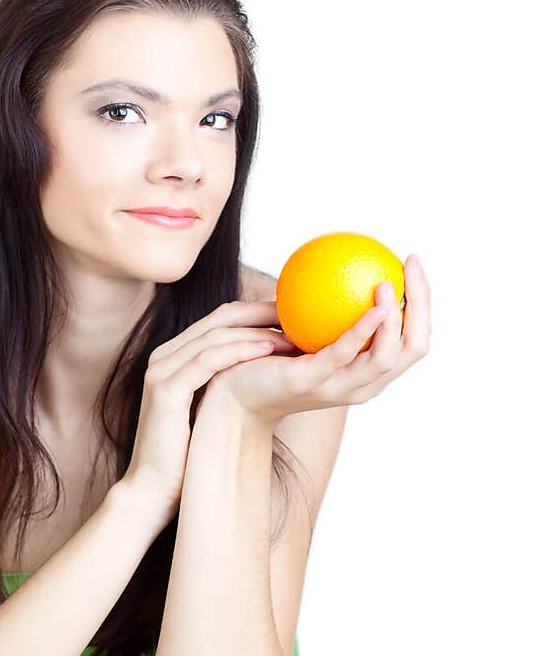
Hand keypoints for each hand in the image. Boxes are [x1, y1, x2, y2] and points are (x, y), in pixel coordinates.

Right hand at [121, 300, 297, 524]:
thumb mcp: (211, 410)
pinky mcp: (165, 390)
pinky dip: (240, 351)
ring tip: (292, 334)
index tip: (294, 314)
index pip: (220, 320)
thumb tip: (271, 373)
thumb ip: (228, 386)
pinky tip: (269, 349)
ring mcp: (161, 371)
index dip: (257, 311)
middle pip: (219, 319)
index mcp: (174, 357)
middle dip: (261, 312)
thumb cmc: (186, 457)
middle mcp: (164, 357)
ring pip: (216, 336)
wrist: (152, 491)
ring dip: (257, 332)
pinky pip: (208, 360)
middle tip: (299, 312)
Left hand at [202, 254, 430, 424]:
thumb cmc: (268, 359)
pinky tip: (373, 304)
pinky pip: (345, 353)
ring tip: (389, 284)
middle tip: (410, 267)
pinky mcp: (313, 382)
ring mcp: (339, 387)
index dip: (422, 303)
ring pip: (387, 357)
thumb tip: (340, 260)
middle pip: (413, 348)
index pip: (412, 340)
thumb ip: (328, 309)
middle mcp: (363, 385)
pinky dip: (364, 329)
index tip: (411, 265)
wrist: (233, 394)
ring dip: (396, 318)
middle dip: (421, 305)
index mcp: (367, 372)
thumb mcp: (306, 331)